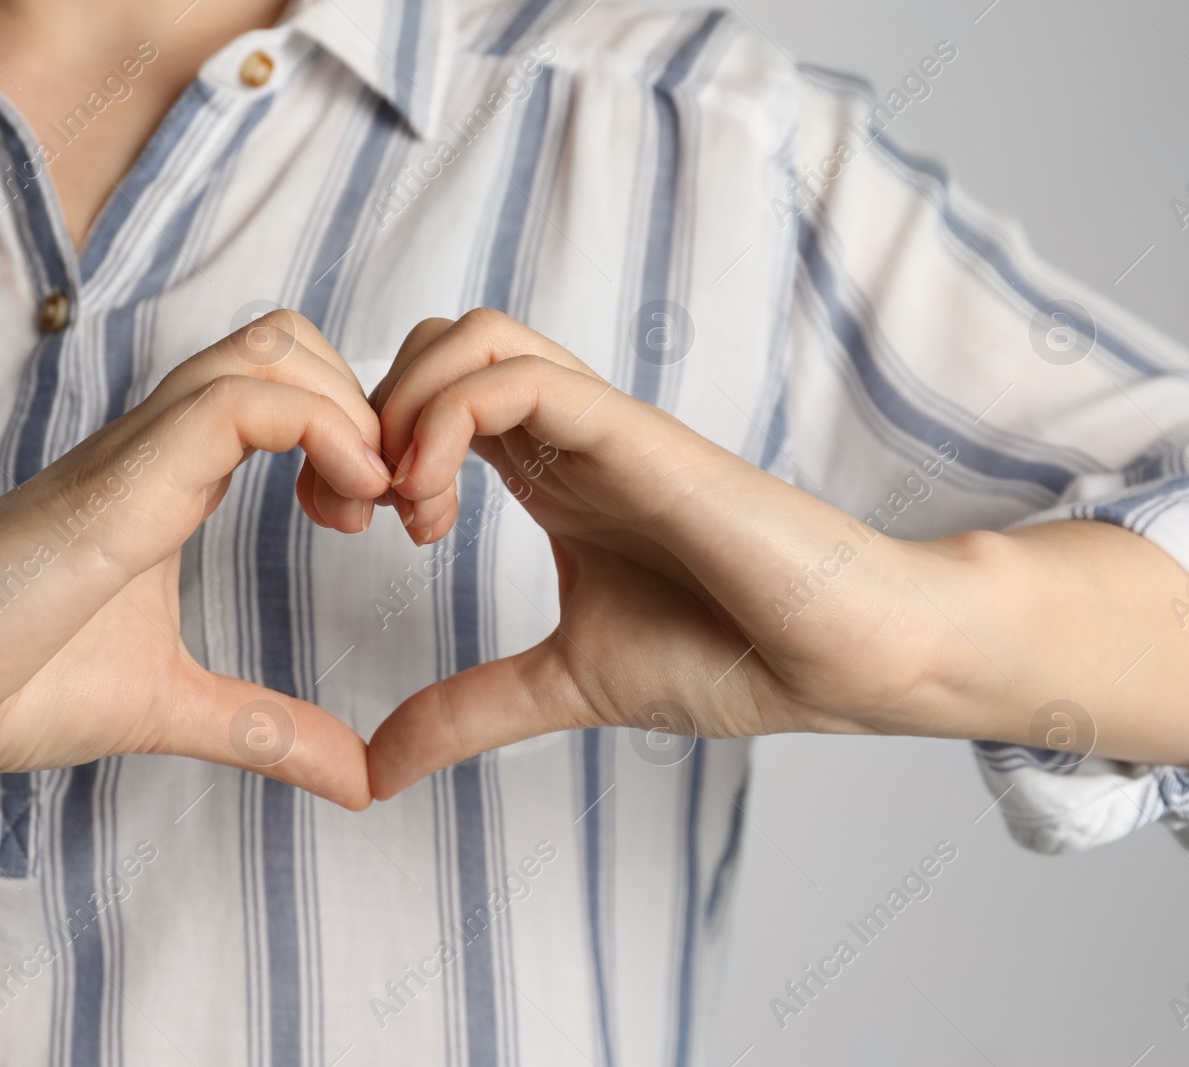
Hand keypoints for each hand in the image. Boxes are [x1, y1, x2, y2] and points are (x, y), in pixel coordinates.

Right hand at [0, 311, 390, 813]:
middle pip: (290, 339)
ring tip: (368, 507)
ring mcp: (135, 453)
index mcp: (173, 477)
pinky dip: (316, 430)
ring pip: (270, 349)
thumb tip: (361, 781)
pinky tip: (341, 506)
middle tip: (392, 507)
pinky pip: (233, 405)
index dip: (361, 430)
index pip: (286, 384)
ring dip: (352, 412)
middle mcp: (158, 445)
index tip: (387, 518)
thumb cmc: (4, 682)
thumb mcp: (171, 706)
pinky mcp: (114, 483)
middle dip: (372, 405)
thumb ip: (267, 730)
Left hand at [360, 309, 966, 797]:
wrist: (840, 663)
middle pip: (437, 343)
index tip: (347, 527)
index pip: (430, 398)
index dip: (362, 444)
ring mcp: (603, 429)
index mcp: (549, 474)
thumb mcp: (563, 684)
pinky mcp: (639, 437)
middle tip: (355, 513)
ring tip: (405, 507)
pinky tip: (435, 501)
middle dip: (364, 412)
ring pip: (472, 337)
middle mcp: (568, 436)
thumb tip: (376, 770)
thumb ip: (470, 710)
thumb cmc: (730, 656)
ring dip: (404, 407)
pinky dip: (448, 419)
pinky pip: (523, 377)